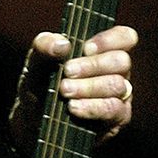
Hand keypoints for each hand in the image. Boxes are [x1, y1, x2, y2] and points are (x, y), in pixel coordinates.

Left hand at [14, 25, 136, 142]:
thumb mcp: (36, 62)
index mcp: (101, 52)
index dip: (110, 39)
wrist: (33, 119)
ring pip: (118, 85)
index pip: (124, 37)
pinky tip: (73, 107)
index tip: (86, 48)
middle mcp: (115, 71)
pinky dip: (92, 107)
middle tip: (67, 71)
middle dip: (92, 65)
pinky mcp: (117, 118)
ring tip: (64, 90)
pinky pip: (114, 109)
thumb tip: (62, 44)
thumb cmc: (40, 84)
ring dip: (89, 86)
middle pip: (121, 61)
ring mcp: (119, 95)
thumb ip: (44, 46)